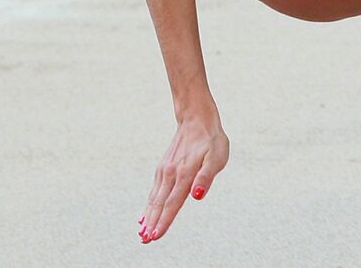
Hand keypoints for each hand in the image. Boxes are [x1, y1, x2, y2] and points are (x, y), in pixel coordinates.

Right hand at [138, 111, 228, 243]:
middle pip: (160, 203)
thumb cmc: (211, 140)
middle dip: (152, 223)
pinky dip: (149, 203)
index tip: (155, 236)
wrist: (196, 119)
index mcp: (184, 174)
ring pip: (155, 198)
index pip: (173, 203)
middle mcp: (171, 174)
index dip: (164, 221)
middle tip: (145, 240)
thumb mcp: (217, 157)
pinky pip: (154, 190)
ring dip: (149, 216)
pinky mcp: (163, 167)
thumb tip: (197, 196)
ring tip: (142, 232)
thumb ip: (206, 178)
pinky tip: (145, 214)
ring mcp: (165, 170)